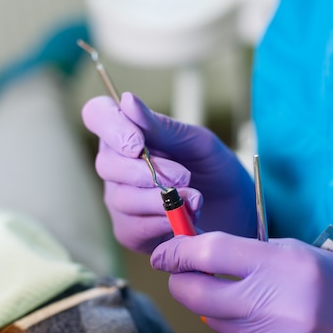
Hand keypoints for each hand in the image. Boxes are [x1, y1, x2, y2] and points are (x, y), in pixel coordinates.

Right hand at [82, 92, 255, 253]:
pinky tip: (184, 218)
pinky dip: (161, 222)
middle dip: (145, 171)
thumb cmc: (214, 169)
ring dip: (160, 199)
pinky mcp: (130, 231)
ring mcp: (119, 200)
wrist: (235, 211)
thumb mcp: (196, 143)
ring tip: (194, 199)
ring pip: (121, 198)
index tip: (138, 142)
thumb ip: (162, 127)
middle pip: (106, 163)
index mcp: (127, 133)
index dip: (111, 126)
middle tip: (184, 176)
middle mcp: (116, 166)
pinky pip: (133, 228)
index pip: (97, 115)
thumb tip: (128, 101)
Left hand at [151, 232, 332, 332]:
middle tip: (185, 275)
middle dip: (182, 281)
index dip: (178, 250)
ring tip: (254, 304)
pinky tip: (267, 330)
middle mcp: (275, 305)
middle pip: (197, 293)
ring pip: (213, 321)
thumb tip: (195, 259)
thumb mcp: (298, 254)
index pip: (212, 252)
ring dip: (219, 309)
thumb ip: (247, 255)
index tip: (164, 252)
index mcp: (283, 266)